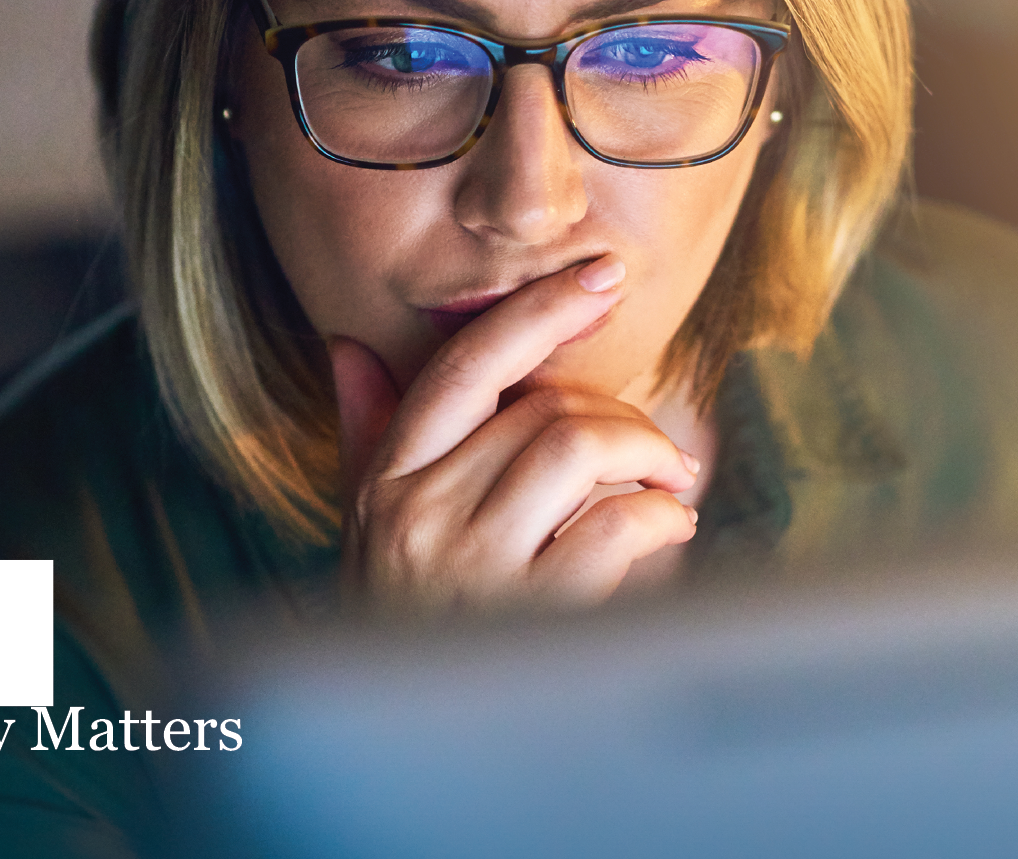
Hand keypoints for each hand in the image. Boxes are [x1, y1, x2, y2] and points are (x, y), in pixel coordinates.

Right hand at [329, 255, 698, 610]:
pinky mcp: (526, 619)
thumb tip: (347, 346)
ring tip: (670, 483)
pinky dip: (660, 517)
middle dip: (618, 415)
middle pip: (542, 406)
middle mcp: (418, 512)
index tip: (600, 276)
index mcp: (386, 477)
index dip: (539, 308)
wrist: (405, 742)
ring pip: (577, 447)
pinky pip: (612, 528)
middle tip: (654, 448)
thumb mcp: (363, 523)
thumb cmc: (394, 618)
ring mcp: (470, 568)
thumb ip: (365, 432)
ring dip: (647, 453)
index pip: (466, 363)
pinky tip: (669, 529)